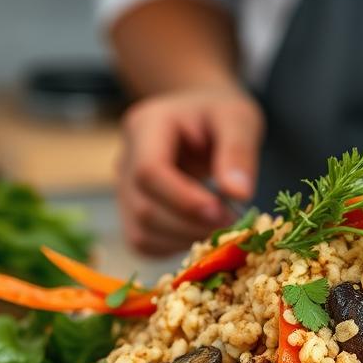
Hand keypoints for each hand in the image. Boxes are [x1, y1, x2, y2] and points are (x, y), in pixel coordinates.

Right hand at [116, 86, 263, 255]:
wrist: (200, 118)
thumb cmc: (218, 114)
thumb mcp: (237, 119)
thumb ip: (238, 152)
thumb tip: (239, 194)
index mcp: (145, 126)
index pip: (149, 172)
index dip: (184, 200)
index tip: (223, 213)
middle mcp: (125, 159)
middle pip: (144, 208)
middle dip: (191, 224)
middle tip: (233, 225)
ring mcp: (123, 189)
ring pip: (141, 232)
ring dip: (185, 240)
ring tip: (221, 228)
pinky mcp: (131, 213)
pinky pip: (144, 243)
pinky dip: (175, 247)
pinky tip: (201, 231)